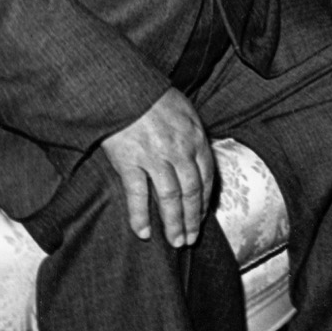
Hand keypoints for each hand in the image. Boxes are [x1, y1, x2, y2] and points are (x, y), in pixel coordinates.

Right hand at [100, 88, 214, 246]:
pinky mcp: (130, 162)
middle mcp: (179, 151)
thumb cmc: (153, 98)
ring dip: (174, 223)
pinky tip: (143, 232)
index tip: (203, 216)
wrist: (124, 88)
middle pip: (192, 192)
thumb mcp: (185, 112)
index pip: (207, 176)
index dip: (205, 200)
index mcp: (195, 138)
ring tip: (175, 242)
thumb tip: (198, 158)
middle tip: (191, 239)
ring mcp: (155, 158)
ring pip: (170, 198)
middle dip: (193, 219)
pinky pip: (138, 195)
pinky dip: (140, 216)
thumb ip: (193, 137)